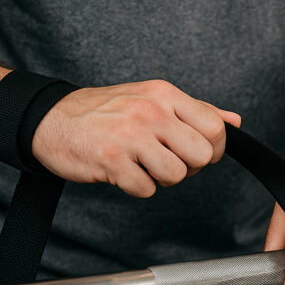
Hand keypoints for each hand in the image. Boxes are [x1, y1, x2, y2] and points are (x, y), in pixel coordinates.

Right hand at [32, 79, 240, 195]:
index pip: (215, 128)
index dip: (213, 149)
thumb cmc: (105, 111)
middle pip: (202, 156)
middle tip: (166, 161)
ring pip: (177, 176)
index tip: (196, 154)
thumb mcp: (152, 98)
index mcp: (164, 94)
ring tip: (141, 166)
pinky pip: (146, 190)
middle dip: (189, 167)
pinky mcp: (111, 160)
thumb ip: (196, 110)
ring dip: (161, 180)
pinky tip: (122, 171)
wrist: (49, 118)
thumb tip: (235, 122)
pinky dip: (136, 187)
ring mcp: (130, 135)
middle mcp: (150, 111)